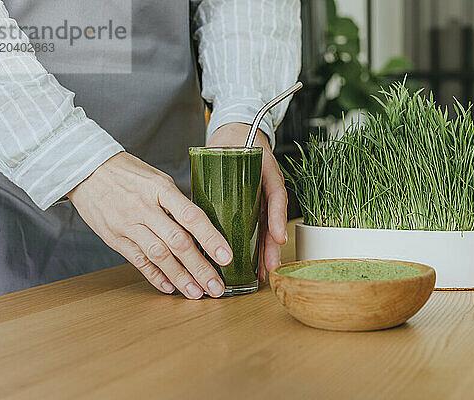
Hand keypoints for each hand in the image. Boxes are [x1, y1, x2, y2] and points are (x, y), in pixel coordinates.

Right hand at [67, 152, 231, 298]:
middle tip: (217, 287)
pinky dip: (155, 276)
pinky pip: (138, 261)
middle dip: (200, 268)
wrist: (86, 170)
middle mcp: (145, 208)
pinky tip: (170, 288)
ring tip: (197, 293)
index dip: (211, 238)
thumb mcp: (158, 178)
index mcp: (161, 189)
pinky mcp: (114, 238)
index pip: (191, 216)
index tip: (227, 257)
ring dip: (180, 278)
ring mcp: (128, 225)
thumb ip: (177, 202)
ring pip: (159, 256)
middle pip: (178, 242)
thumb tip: (202, 227)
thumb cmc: (128, 172)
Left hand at [208, 123, 287, 280]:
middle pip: (272, 221)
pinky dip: (253, 245)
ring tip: (261, 272)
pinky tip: (249, 261)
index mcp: (267, 175)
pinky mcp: (251, 204)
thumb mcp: (231, 150)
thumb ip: (220, 166)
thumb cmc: (236, 141)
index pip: (276, 196)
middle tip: (269, 267)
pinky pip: (254, 227)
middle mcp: (267, 190)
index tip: (278, 237)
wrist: (237, 133)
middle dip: (271, 246)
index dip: (277, 218)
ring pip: (265, 228)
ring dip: (264, 251)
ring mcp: (261, 198)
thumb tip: (195, 201)